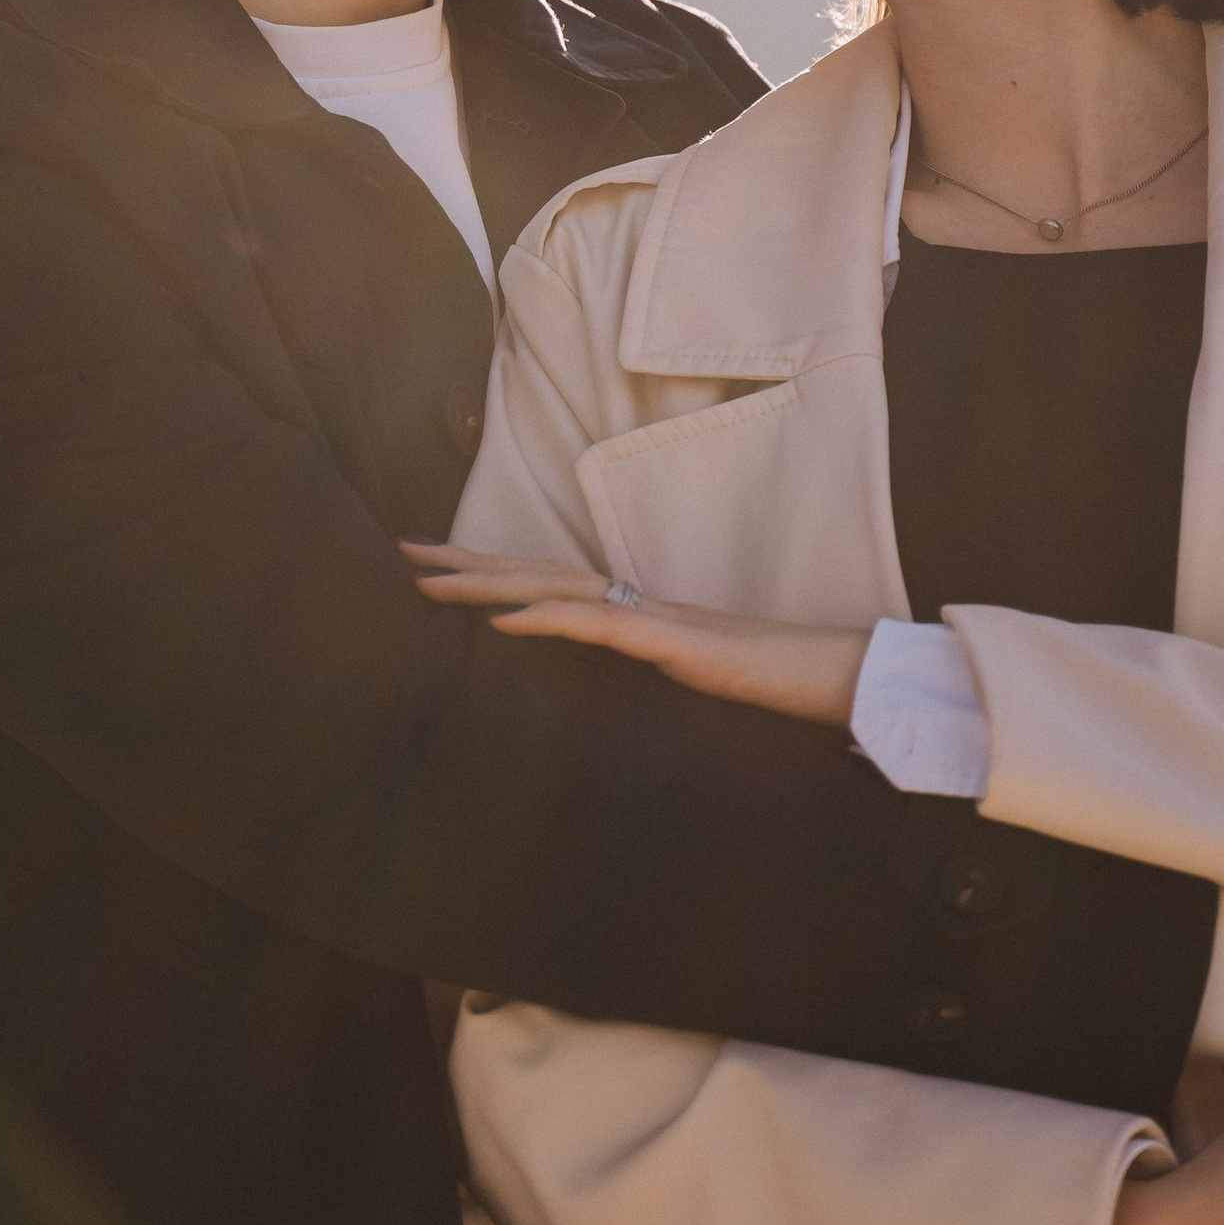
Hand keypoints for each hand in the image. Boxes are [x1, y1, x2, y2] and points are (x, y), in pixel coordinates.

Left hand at [404, 544, 874, 725]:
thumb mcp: (683, 667)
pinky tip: (504, 621)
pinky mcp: (665, 641)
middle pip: (536, 570)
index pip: (546, 579)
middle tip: (404, 551)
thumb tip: (609, 653)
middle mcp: (630, 599)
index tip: (436, 563)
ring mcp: (646, 615)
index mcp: (630, 606)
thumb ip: (643, 654)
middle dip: (466, 561)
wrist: (818, 671)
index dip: (490, 568)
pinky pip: (596, 626)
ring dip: (488, 582)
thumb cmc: (760, 672)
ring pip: (553, 588)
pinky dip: (546, 619)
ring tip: (430, 579)